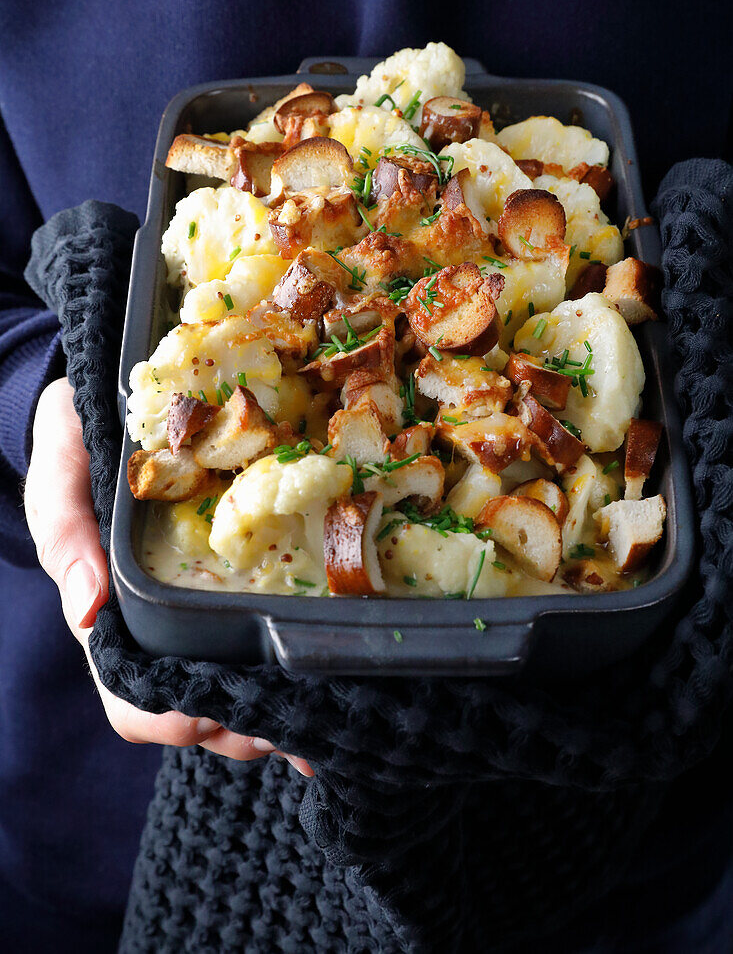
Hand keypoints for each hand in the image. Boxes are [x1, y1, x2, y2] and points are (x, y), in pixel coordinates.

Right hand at [24, 377, 311, 775]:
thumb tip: (89, 610)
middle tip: (292, 726)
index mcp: (113, 613)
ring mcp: (205, 604)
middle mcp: (161, 624)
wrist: (121, 396)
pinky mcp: (246, 579)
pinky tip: (342, 676)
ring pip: (240, 687)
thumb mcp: (60, 472)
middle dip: (243, 728)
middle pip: (197, 708)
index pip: (130, 695)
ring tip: (326, 709)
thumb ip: (65, 530)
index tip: (209, 714)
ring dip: (281, 711)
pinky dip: (300, 666)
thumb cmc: (79, 440)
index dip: (168, 717)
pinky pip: (270, 637)